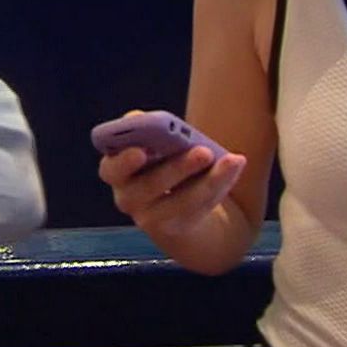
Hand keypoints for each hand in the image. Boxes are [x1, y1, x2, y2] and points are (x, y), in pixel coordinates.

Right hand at [99, 127, 246, 240]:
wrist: (178, 205)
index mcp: (116, 172)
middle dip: (177, 168)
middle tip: (203, 151)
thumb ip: (149, 129)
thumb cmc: (161, 161)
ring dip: (207, 181)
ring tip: (231, 160)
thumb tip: (144, 118)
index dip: (123, 161)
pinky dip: (219, 185)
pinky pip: (199, 208)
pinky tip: (235, 165)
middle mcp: (127, 198)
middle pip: (149, 187)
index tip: (141, 151)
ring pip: (180, 202)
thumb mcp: (154, 143)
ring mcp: (151, 219)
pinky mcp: (178, 228)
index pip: (111, 168)